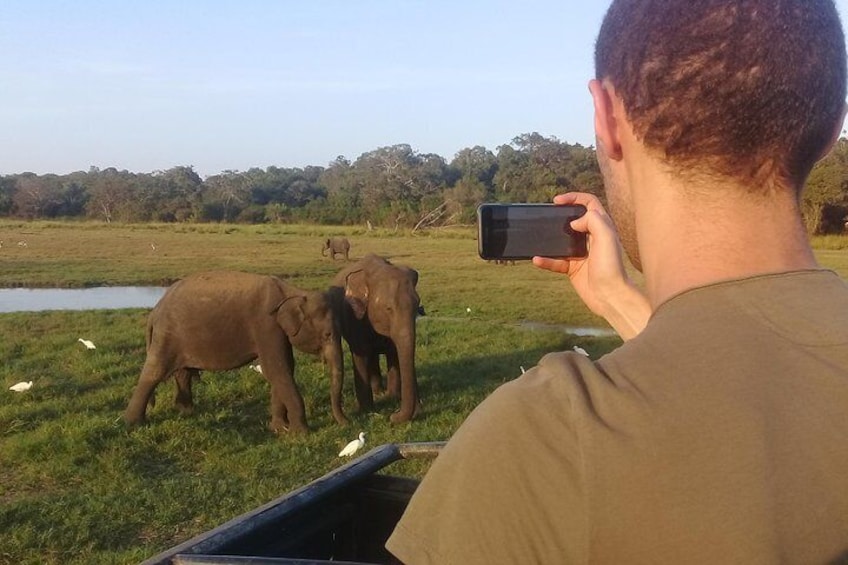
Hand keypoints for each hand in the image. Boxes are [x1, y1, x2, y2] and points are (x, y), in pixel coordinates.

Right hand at [532, 192, 650, 339]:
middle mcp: (592, 238)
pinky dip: (546, 260)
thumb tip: (574, 222)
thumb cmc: (611, 267)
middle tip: (547, 214)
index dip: (574, 198)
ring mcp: (582, 254)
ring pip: (562, 240)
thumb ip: (593, 221)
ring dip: (550, 238)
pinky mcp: (573, 269)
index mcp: (602, 227)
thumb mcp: (606, 237)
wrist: (610, 296)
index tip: (557, 201)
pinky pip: (556, 262)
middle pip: (575, 220)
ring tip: (539, 235)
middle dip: (561, 215)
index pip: (589, 204)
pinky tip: (537, 260)